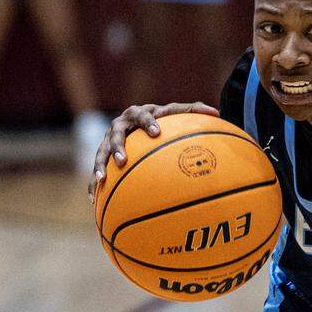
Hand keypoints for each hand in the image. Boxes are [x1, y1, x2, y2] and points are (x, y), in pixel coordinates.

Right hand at [90, 102, 216, 195]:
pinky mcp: (102, 154)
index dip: (148, 123)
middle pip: (116, 134)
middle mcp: (120, 125)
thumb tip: (217, 113)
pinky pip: (96, 169)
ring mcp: (108, 139)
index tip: (156, 133)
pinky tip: (93, 200)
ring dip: (100, 164)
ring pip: (100, 151)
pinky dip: (93, 184)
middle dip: (117, 146)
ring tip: (102, 179)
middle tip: (122, 160)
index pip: (143, 115)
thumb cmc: (162, 119)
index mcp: (138, 113)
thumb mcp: (176, 114)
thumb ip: (194, 111)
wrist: (140, 122)